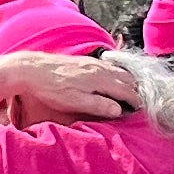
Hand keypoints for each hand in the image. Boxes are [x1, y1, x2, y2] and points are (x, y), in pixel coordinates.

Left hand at [1, 52, 135, 119]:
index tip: (141, 112)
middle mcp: (99, 67)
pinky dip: (118, 74)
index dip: (136, 102)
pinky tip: (115, 80)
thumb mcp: (75, 102)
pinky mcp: (85, 61)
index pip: (127, 90)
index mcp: (100, 78)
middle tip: (141, 104)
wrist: (32, 69)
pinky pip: (110, 66)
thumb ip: (98, 105)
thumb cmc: (52, 88)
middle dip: (136, 91)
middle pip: (127, 78)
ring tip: (133, 93)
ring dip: (128, 81)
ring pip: (119, 71)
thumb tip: (118, 110)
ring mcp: (93, 62)